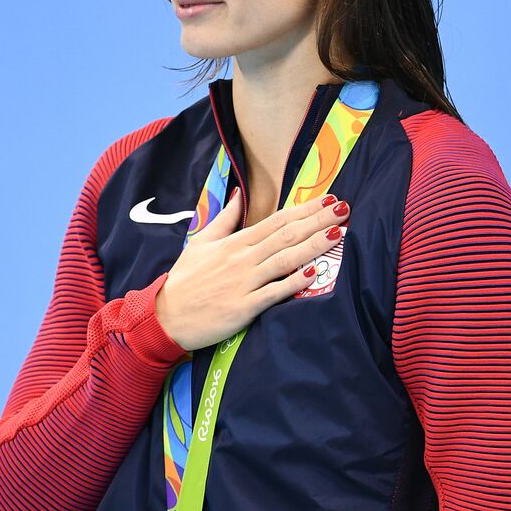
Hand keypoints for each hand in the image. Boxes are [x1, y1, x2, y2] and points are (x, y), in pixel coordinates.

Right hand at [154, 188, 350, 350]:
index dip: (304, 209)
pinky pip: (274, 293)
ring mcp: (243, 283)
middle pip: (286, 235)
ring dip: (313, 245)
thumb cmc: (184, 281)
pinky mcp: (243, 307)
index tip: (328, 198)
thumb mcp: (200, 242)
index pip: (276, 221)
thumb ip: (224, 219)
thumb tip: (238, 193)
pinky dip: (294, 282)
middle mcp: (242, 259)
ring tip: (338, 233)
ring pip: (284, 259)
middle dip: (317, 221)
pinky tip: (314, 273)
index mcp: (234, 242)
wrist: (165, 317)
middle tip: (345, 209)